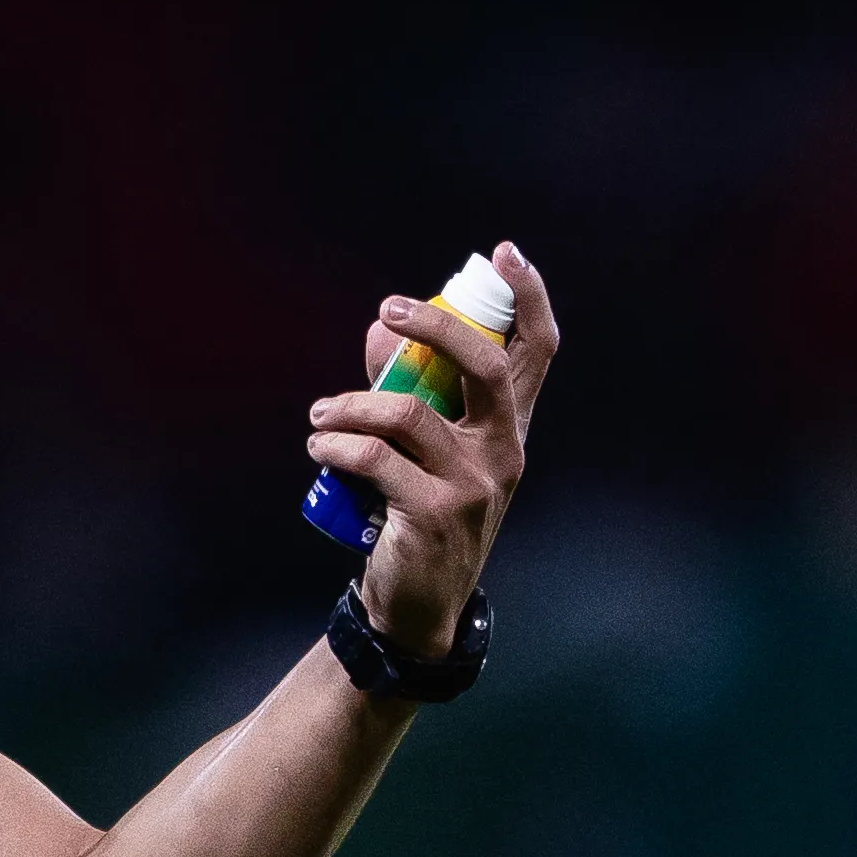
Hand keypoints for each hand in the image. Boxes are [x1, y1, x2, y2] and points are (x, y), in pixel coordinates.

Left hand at [304, 242, 559, 657]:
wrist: (416, 603)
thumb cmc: (417, 512)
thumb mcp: (422, 451)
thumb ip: (408, 391)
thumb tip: (382, 333)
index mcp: (508, 427)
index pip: (536, 351)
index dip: (529, 297)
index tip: (506, 253)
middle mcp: (505, 449)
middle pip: (485, 365)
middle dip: (433, 327)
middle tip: (387, 311)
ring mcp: (477, 483)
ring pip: (409, 414)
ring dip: (350, 407)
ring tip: (320, 417)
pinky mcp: (438, 512)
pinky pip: (378, 458)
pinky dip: (338, 446)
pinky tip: (321, 449)